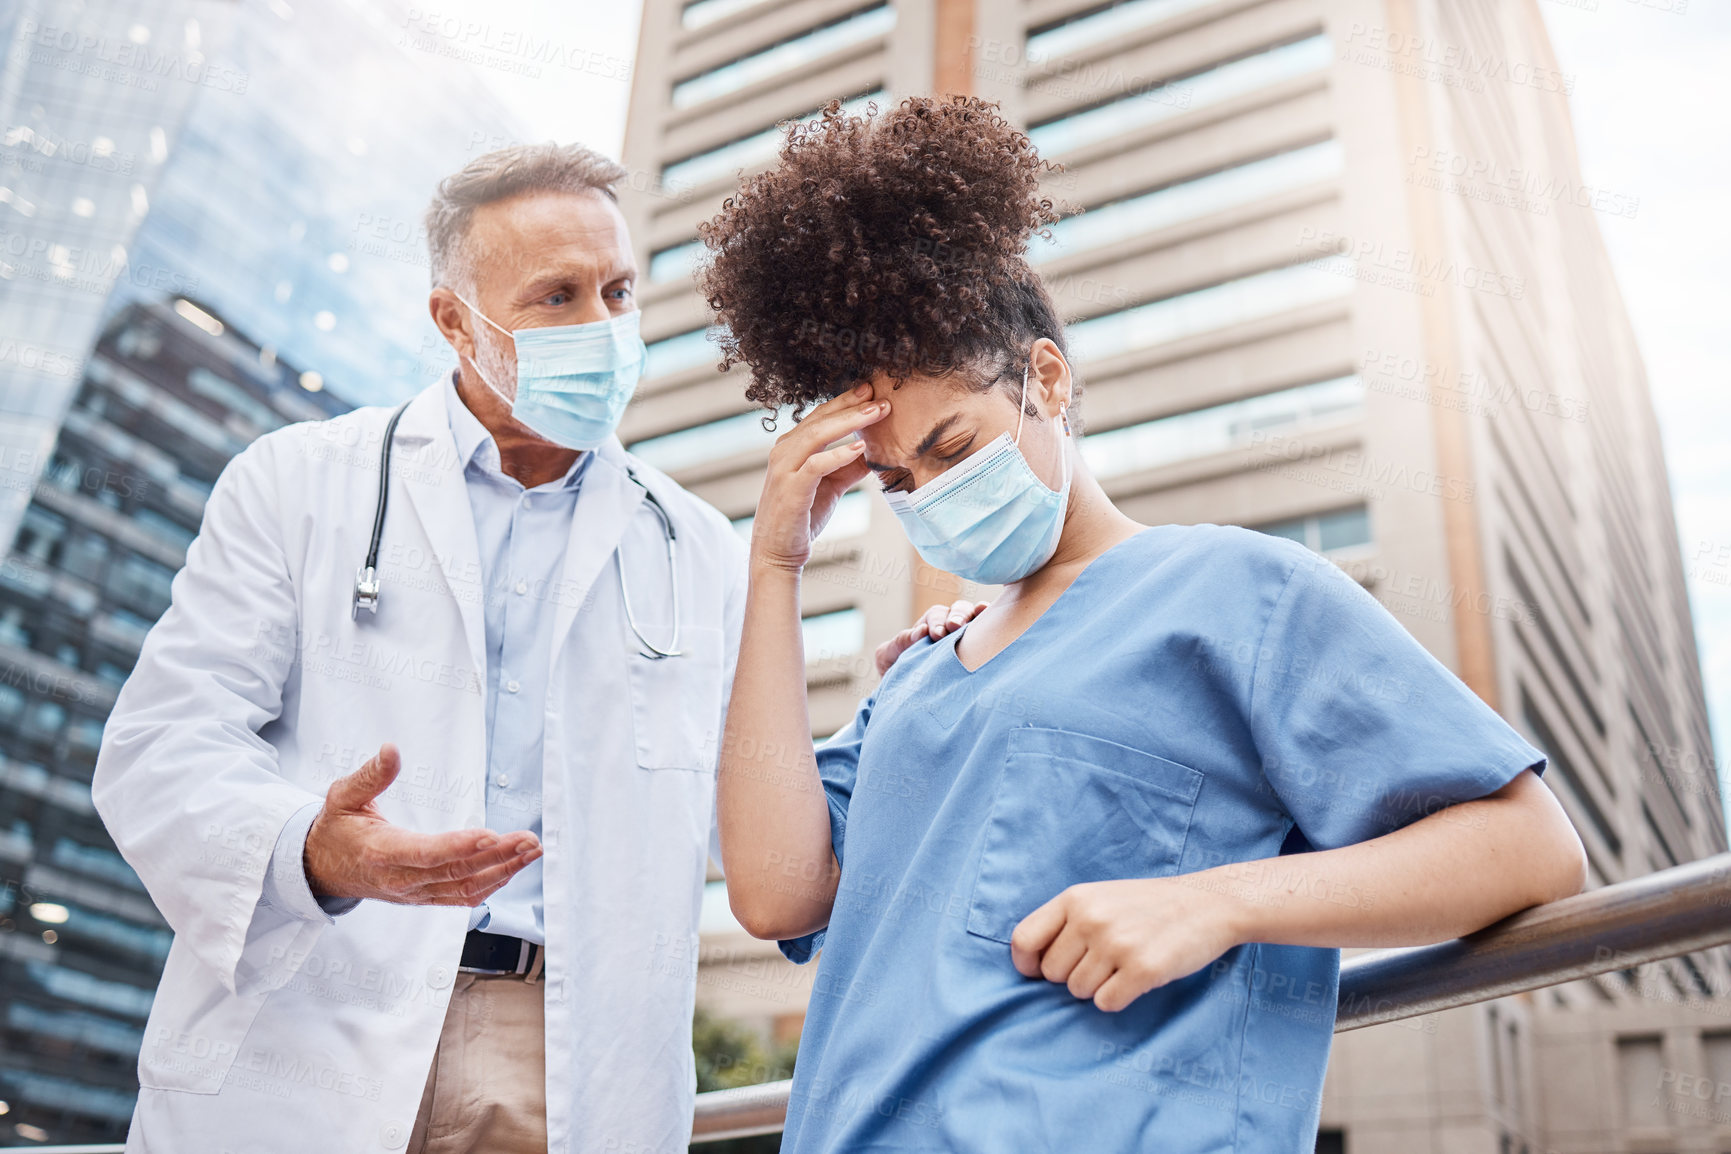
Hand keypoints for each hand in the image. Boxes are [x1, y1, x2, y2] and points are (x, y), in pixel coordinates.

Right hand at [304, 743, 541, 905]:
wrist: (320, 868)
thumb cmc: (336, 830)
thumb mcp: (342, 797)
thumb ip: (369, 776)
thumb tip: (391, 750)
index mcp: (381, 853)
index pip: (426, 854)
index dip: (459, 848)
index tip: (490, 836)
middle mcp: (401, 879)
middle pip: (455, 872)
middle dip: (497, 857)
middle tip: (528, 840)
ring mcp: (414, 893)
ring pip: (464, 889)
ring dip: (503, 871)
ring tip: (531, 852)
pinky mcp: (423, 897)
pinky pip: (460, 897)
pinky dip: (490, 886)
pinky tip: (511, 869)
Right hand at [752, 384, 888, 572]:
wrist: (778, 552)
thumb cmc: (802, 517)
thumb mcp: (831, 486)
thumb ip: (848, 466)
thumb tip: (875, 450)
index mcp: (792, 447)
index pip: (821, 416)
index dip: (846, 402)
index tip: (872, 392)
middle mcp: (784, 452)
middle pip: (820, 419)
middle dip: (852, 405)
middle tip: (880, 396)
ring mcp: (784, 469)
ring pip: (817, 435)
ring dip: (850, 422)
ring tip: (877, 413)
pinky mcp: (790, 489)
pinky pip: (816, 464)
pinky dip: (838, 454)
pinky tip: (860, 447)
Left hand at [874, 599, 988, 674]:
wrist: (910, 695)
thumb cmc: (899, 671)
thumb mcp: (888, 657)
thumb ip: (898, 643)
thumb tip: (920, 632)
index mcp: (928, 624)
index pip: (935, 616)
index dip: (936, 622)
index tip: (935, 635)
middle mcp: (950, 624)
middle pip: (958, 610)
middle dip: (957, 616)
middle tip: (954, 627)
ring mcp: (968, 633)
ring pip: (976, 615)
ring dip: (977, 616)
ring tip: (980, 617)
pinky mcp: (983, 647)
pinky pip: (992, 629)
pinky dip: (995, 621)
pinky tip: (999, 623)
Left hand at [1009, 877, 1244, 1011]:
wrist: (1208, 904)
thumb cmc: (1148, 905)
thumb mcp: (1100, 897)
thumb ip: (1066, 922)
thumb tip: (1032, 964)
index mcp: (1075, 898)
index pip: (1023, 939)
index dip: (1026, 964)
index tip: (1038, 972)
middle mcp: (1091, 918)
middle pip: (1052, 974)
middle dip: (1073, 976)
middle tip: (1104, 962)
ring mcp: (1116, 944)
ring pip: (1079, 992)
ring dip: (1099, 987)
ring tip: (1124, 964)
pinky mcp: (1142, 969)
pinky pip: (1106, 1003)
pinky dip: (1119, 998)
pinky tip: (1137, 978)